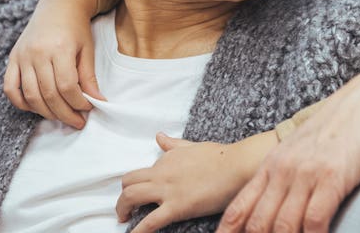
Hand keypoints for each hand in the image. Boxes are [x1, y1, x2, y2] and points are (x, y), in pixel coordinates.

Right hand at [3, 0, 103, 127]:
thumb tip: (97, 101)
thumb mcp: (87, 48)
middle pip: (48, 94)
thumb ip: (89, 76)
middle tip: (77, 122)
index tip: (88, 109)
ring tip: (61, 116)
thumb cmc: (76, 27)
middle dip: (64, 113)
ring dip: (46, 112)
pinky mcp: (12, 58)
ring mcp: (22, 56)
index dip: (78, 102)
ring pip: (30, 95)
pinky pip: (10, 87)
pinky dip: (21, 102)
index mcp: (59, 48)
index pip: (67, 85)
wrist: (58, 5)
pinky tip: (36, 108)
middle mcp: (37, 53)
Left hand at [118, 131, 277, 232]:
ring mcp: (168, 189)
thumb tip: (159, 136)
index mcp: (167, 158)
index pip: (141, 171)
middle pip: (128, 182)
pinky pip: (150, 222)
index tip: (141, 193)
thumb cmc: (221, 156)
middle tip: (126, 208)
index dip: (137, 184)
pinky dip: (138, 231)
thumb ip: (174, 145)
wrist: (236, 165)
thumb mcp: (193, 146)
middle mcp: (162, 172)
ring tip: (124, 219)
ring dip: (123, 209)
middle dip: (122, 197)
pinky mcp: (176, 207)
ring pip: (131, 197)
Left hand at [218, 67, 359, 232]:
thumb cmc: (333, 130)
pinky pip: (314, 220)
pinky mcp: (331, 177)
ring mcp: (306, 173)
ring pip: (284, 226)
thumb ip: (281, 178)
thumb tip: (271, 210)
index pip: (239, 208)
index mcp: (271, 165)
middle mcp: (283, 170)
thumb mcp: (297, 151)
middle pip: (258, 223)